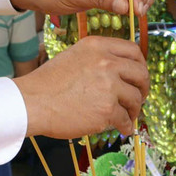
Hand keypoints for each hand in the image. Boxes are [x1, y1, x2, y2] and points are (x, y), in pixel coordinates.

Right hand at [15, 35, 148, 136]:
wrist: (32, 103)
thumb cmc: (48, 83)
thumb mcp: (73, 56)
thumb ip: (98, 59)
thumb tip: (120, 72)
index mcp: (97, 46)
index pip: (133, 51)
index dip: (140, 65)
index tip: (138, 76)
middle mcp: (106, 62)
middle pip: (141, 74)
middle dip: (143, 88)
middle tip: (139, 97)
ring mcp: (109, 86)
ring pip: (135, 98)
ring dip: (134, 110)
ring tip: (127, 116)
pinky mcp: (107, 109)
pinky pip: (125, 119)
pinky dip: (126, 126)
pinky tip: (122, 128)